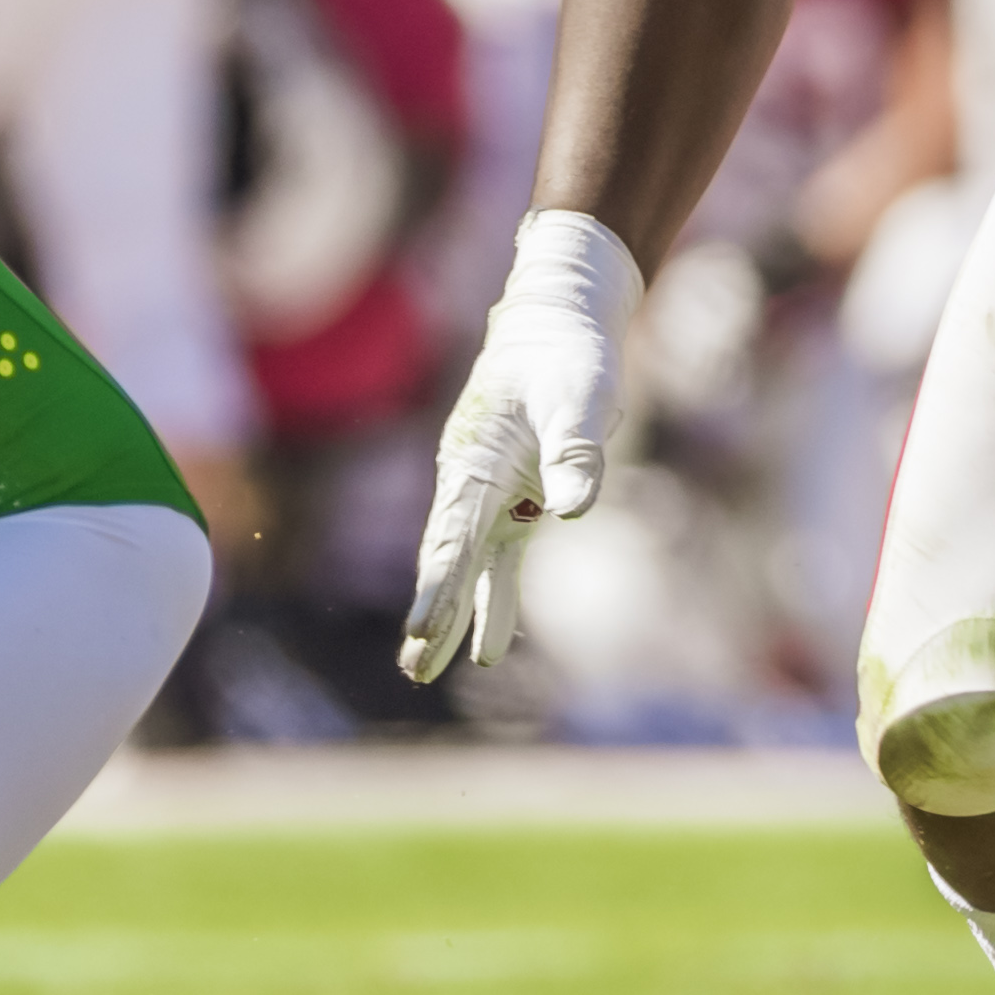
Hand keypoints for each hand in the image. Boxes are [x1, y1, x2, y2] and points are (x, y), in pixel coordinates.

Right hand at [401, 211, 642, 682]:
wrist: (560, 323)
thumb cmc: (569, 356)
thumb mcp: (581, 397)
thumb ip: (575, 451)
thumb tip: (573, 510)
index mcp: (475, 458)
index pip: (454, 534)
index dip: (441, 585)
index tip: (423, 630)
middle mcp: (471, 480)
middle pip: (448, 557)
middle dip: (432, 613)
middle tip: (413, 669)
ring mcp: (489, 492)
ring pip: (467, 563)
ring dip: (453, 615)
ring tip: (424, 671)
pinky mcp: (515, 498)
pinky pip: (498, 556)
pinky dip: (490, 595)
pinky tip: (487, 643)